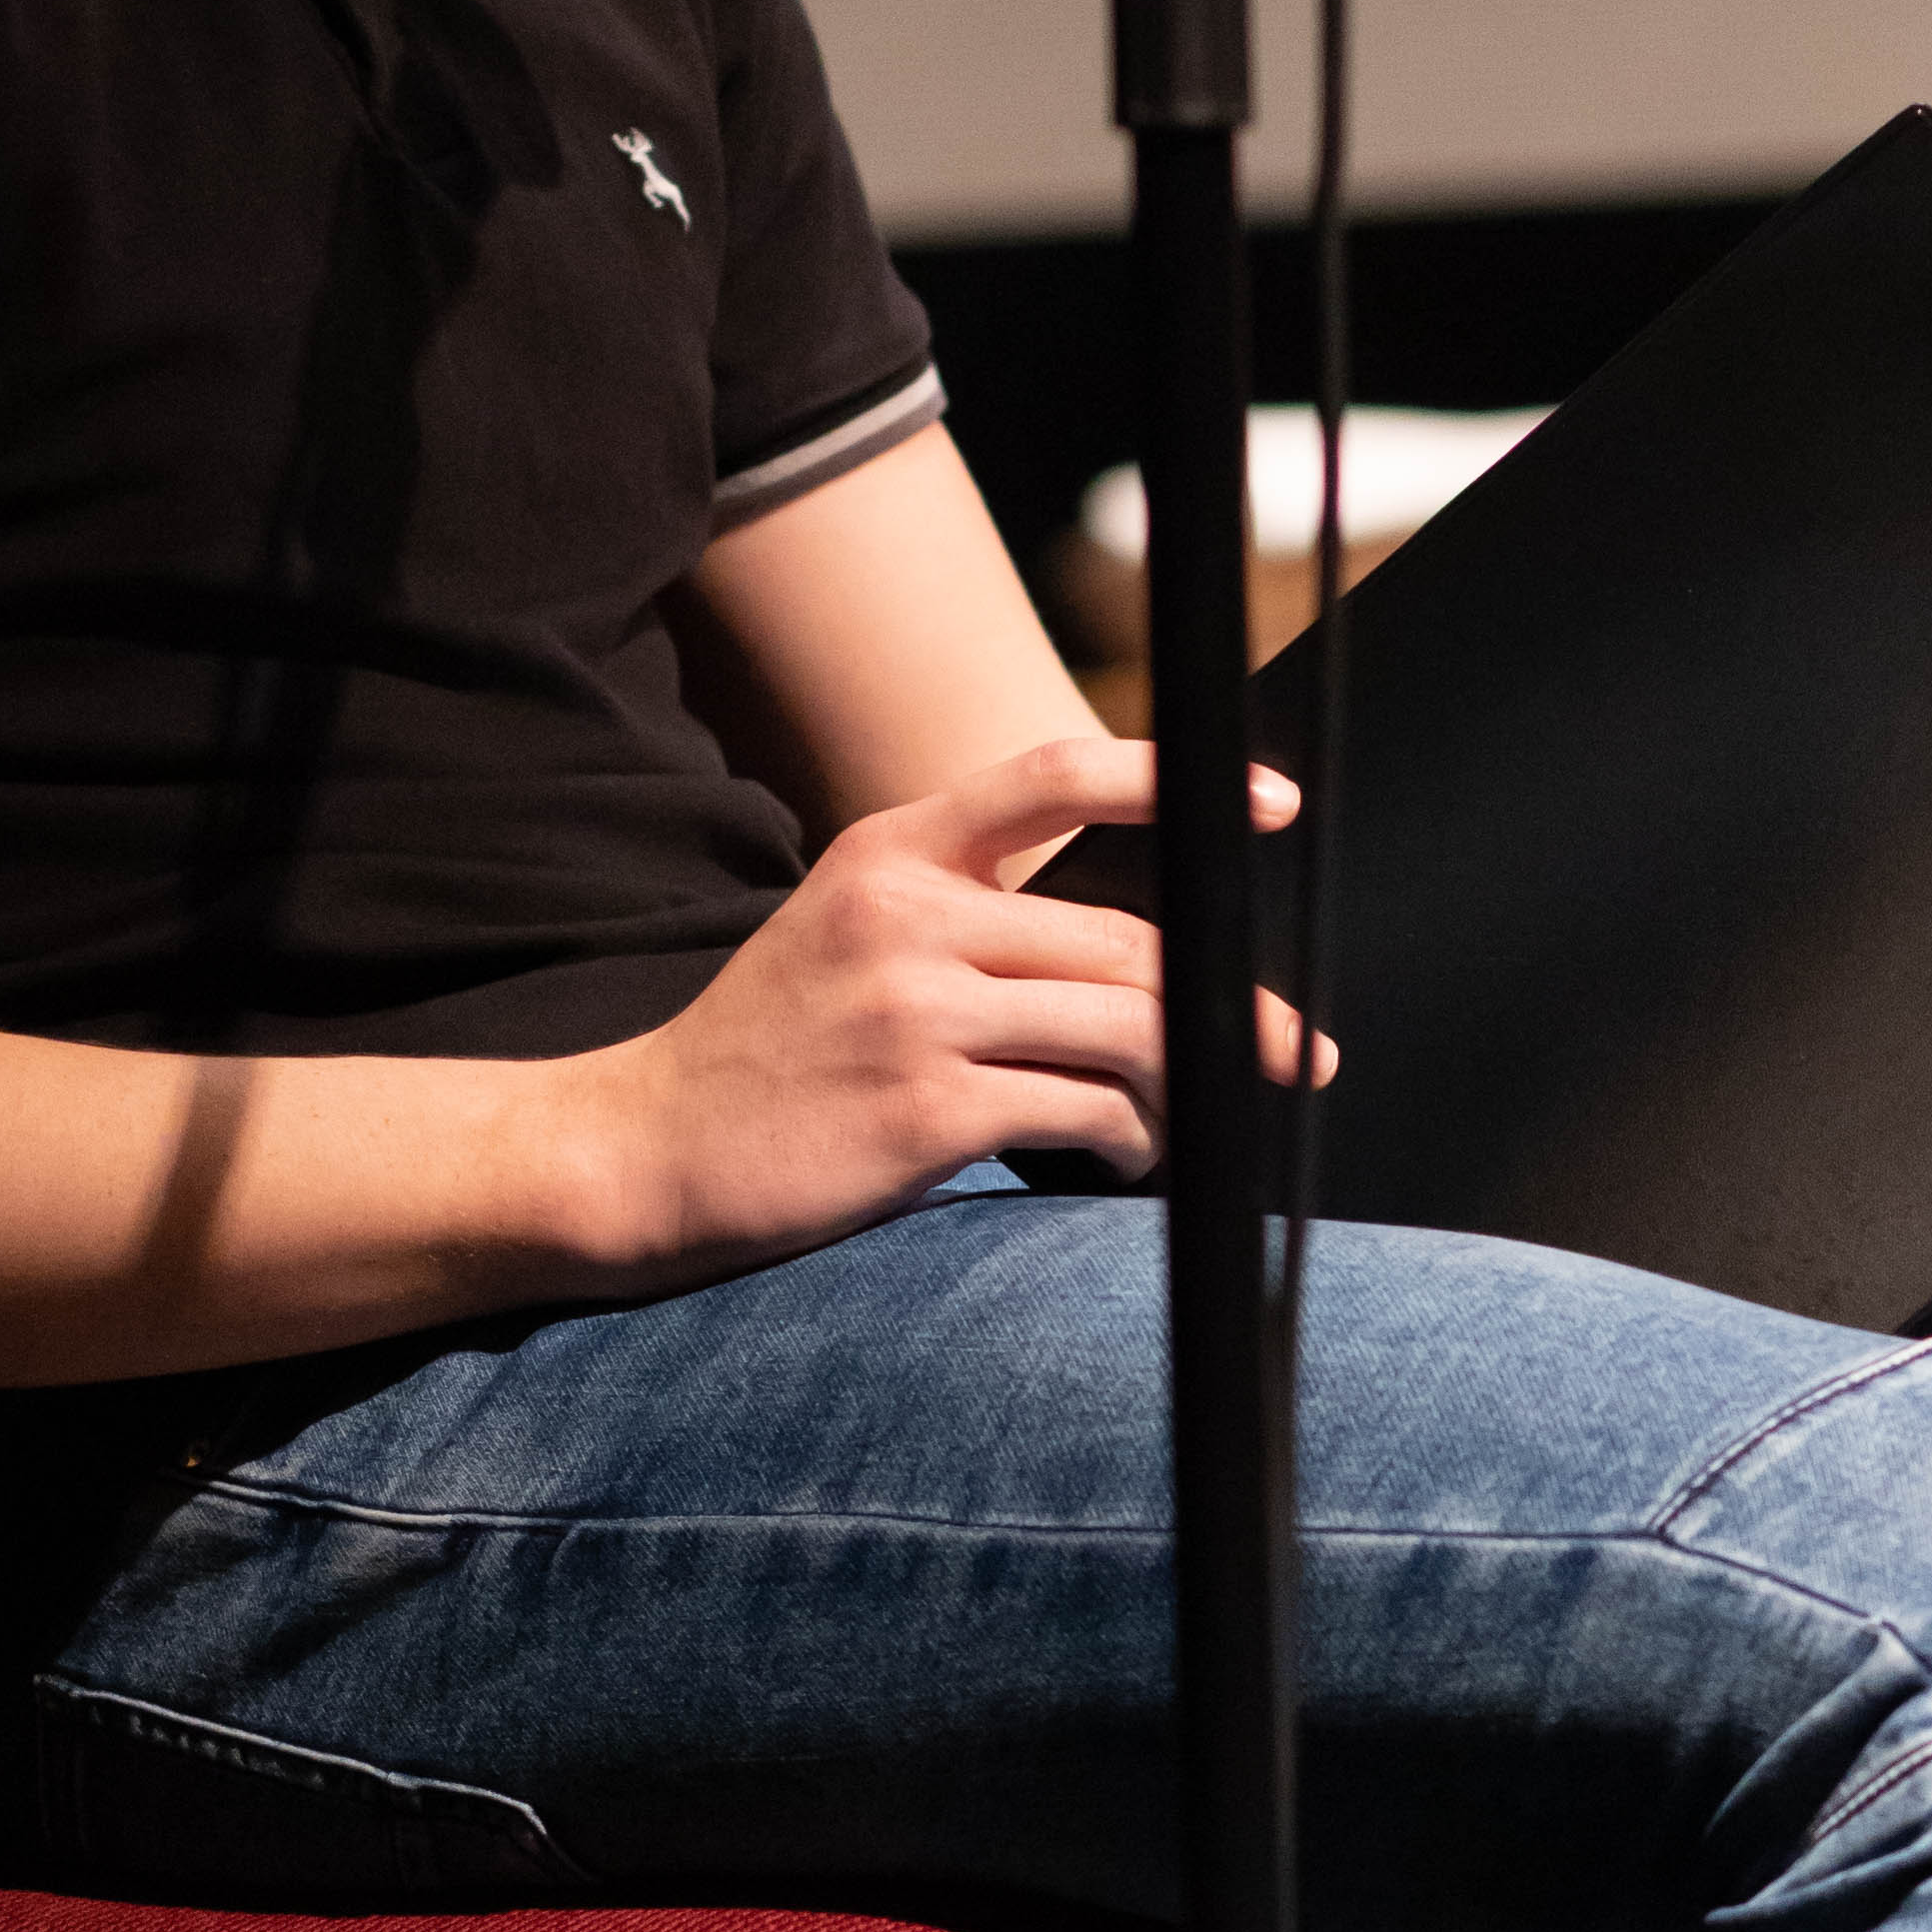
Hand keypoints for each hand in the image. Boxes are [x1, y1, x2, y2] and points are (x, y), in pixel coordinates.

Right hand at [565, 735, 1325, 1287]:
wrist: (645, 1149)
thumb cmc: (767, 1051)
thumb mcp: (842, 931)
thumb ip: (959, 913)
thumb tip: (1126, 955)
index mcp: (888, 851)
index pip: (1050, 776)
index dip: (1169, 782)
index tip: (1270, 804)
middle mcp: (905, 914)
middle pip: (1124, 941)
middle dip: (1227, 1002)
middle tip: (1286, 1047)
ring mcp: (914, 1012)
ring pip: (1123, 1027)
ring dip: (1178, 1086)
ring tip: (1173, 1119)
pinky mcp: (926, 1109)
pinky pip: (1084, 1111)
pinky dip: (1127, 1140)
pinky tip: (1118, 1155)